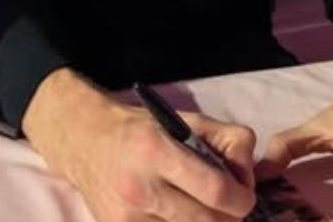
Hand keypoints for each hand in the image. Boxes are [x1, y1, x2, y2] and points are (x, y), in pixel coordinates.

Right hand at [23, 70, 256, 220]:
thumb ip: (229, 142)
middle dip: (228, 216)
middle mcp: (140, 188)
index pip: (216, 192)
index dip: (242, 199)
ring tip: (197, 206)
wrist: (84, 142)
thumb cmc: (141, 129)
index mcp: (157, 152)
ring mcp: (127, 217)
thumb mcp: (188, 120)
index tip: (244, 197)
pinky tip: (175, 212)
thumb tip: (248, 179)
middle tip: (226, 205)